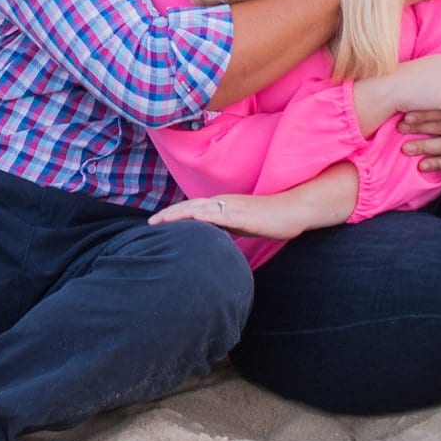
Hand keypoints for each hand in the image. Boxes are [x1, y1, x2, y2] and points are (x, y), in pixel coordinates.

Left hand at [148, 164, 359, 239]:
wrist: (291, 211)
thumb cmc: (268, 219)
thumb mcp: (240, 224)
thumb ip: (225, 227)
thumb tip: (212, 238)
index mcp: (221, 205)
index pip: (192, 208)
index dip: (173, 214)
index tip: (156, 222)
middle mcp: (223, 202)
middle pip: (189, 206)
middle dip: (169, 214)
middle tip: (150, 223)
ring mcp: (232, 207)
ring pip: (199, 209)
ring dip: (179, 214)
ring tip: (162, 221)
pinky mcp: (242, 214)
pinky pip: (220, 215)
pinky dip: (204, 216)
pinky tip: (193, 219)